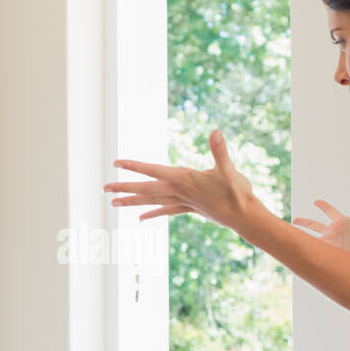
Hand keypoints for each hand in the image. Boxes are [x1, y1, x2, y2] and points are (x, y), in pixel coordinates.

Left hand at [101, 130, 264, 234]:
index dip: (134, 166)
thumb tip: (216, 132)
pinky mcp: (190, 208)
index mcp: (183, 180)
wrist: (246, 218)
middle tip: (103, 188)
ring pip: (151, 201)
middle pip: (145, 189)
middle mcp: (178, 192)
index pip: (153, 170)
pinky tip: (140, 218)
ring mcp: (183, 202)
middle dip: (124, 187)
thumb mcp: (229, 170)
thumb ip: (220, 152)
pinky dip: (152, 212)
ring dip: (132, 201)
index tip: (116, 163)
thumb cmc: (238, 193)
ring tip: (113, 203)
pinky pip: (165, 210)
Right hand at [292, 187, 349, 262]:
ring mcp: (331, 244)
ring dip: (300, 236)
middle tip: (294, 220)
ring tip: (288, 235)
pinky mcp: (330, 254)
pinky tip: (296, 247)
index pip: (329, 211)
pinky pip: (315, 251)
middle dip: (304, 222)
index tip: (315, 201)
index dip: (322, 206)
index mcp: (343, 222)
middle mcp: (335, 233)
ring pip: (311, 238)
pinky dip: (306, 249)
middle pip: (315, 225)